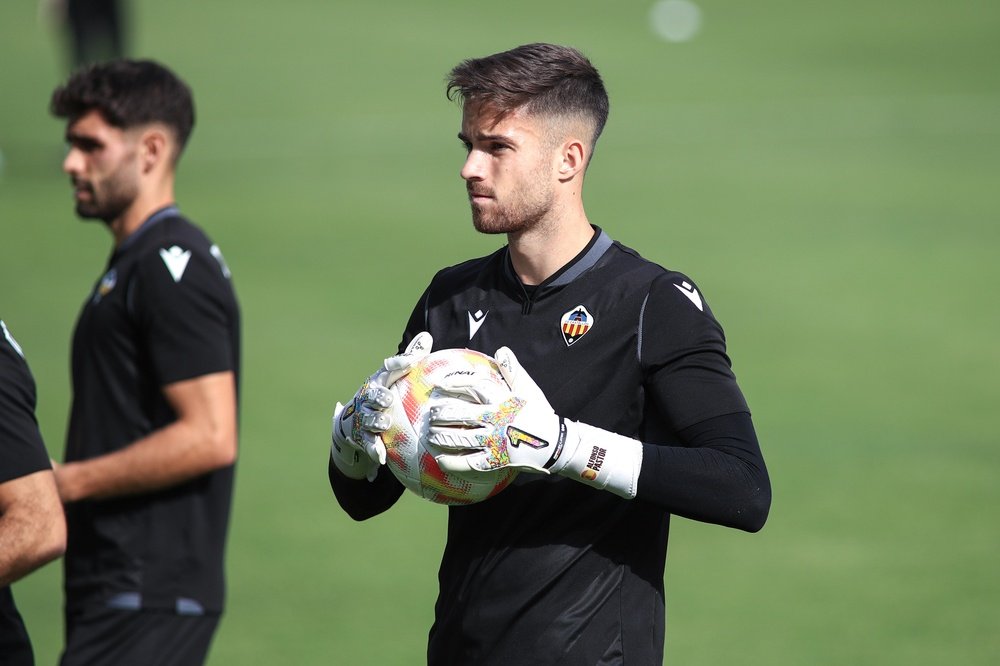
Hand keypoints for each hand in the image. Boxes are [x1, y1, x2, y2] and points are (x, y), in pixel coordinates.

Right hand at [331, 332, 431, 479]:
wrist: (353, 423)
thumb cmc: (383, 394)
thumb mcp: (394, 377)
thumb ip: (410, 358)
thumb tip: (427, 336)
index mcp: (380, 380)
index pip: (388, 369)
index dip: (399, 364)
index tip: (412, 361)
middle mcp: (369, 397)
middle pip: (372, 394)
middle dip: (379, 396)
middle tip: (388, 399)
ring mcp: (363, 417)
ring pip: (368, 419)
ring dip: (376, 421)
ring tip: (385, 423)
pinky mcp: (361, 436)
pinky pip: (368, 443)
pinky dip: (374, 449)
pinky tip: (382, 455)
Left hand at [427, 346, 642, 497]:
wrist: (556, 444)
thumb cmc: (540, 414)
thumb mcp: (529, 390)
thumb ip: (513, 371)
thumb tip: (501, 350)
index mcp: (503, 400)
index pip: (476, 387)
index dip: (456, 383)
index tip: (441, 384)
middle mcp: (497, 420)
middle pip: (462, 414)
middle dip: (443, 413)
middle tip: (431, 413)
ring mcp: (496, 441)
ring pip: (463, 438)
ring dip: (443, 436)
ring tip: (430, 434)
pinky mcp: (497, 461)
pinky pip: (470, 463)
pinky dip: (453, 462)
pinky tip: (440, 459)